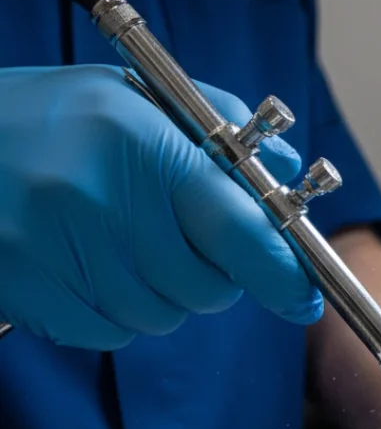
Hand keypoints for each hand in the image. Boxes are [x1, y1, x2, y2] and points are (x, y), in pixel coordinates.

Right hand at [0, 64, 321, 348]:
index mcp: (142, 143)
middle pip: (207, 288)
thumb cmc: (46, 115)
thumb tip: (282, 163)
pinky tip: (86, 266)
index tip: (305, 297)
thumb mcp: (133, 95)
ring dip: (160, 294)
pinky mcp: (26, 288)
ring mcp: (58, 247)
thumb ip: (217, 125)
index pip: (242, 232)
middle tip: (181, 242)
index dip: (285, 276)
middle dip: (211, 276)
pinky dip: (113, 312)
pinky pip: (109, 332)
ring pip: (161, 315)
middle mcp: (103, 197)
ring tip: (120, 243)